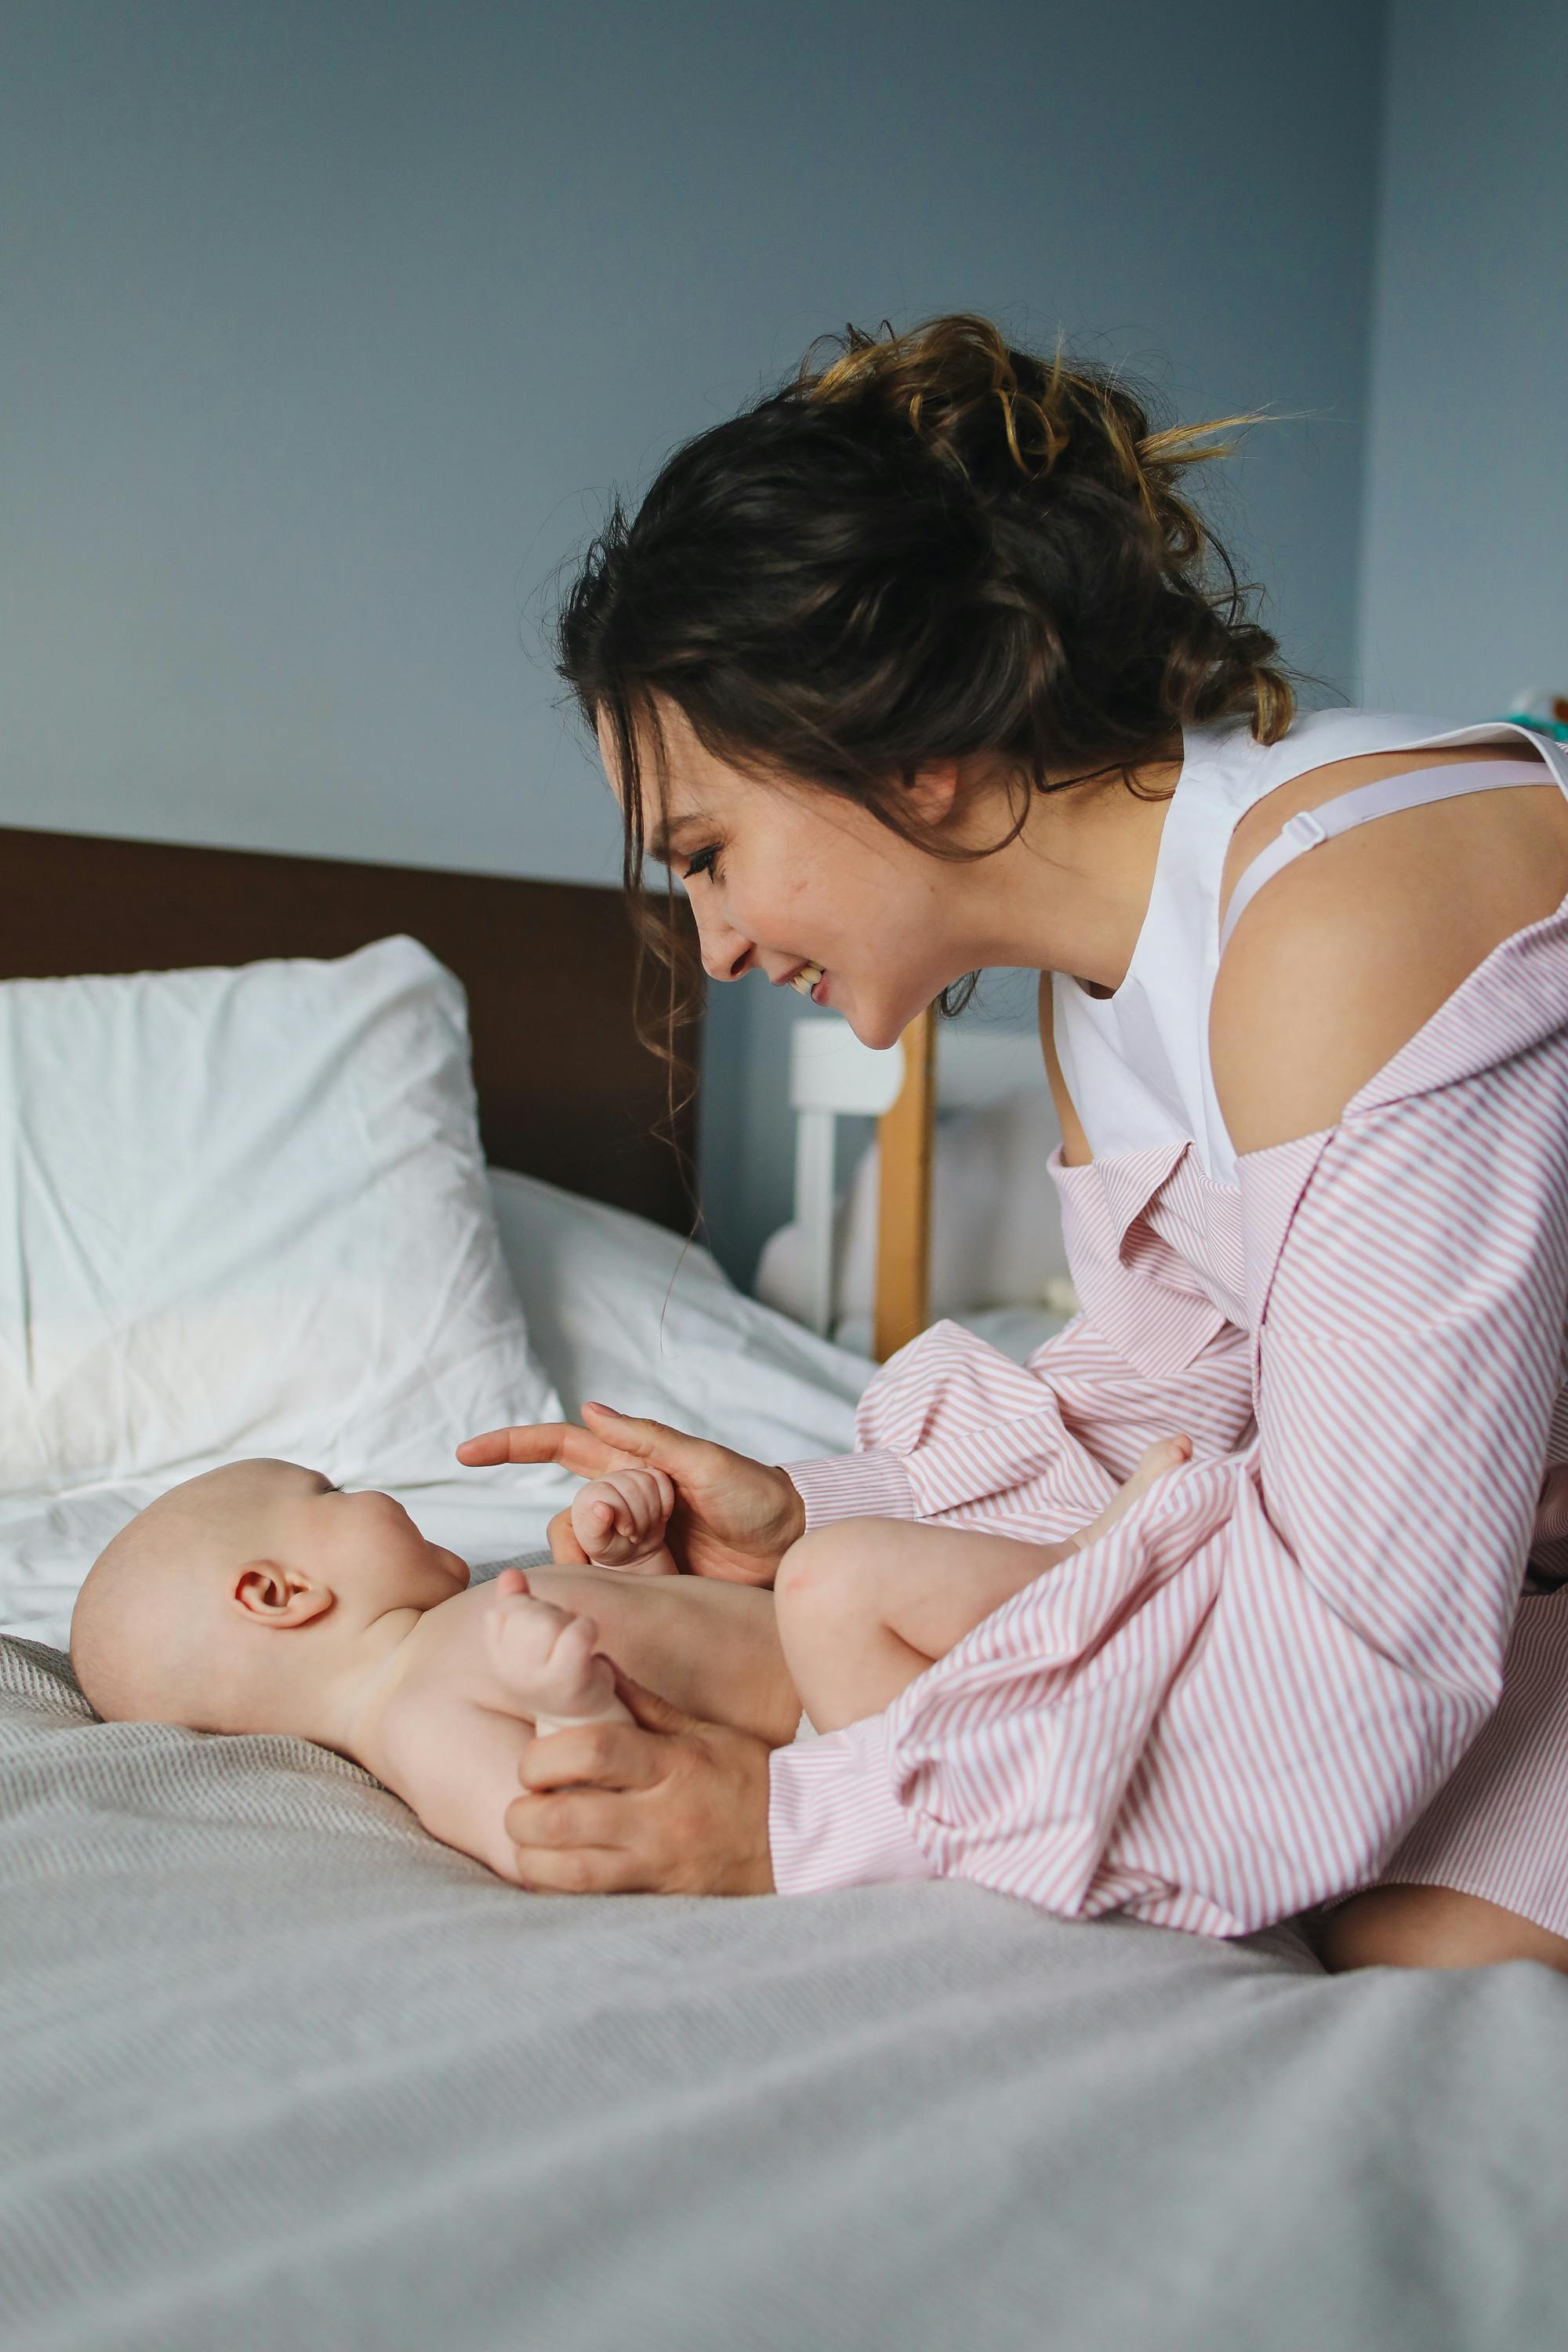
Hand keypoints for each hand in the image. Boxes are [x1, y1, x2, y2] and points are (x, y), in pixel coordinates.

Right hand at [457, 1402, 805, 1585]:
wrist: (795, 1546)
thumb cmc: (757, 1495)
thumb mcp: (706, 1462)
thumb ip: (648, 1439)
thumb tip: (589, 1409)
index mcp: (632, 1465)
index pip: (559, 1446)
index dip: (512, 1446)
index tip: (465, 1453)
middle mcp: (624, 1506)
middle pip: (566, 1516)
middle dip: (583, 1529)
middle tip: (631, 1537)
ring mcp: (633, 1549)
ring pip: (579, 1556)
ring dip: (597, 1563)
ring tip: (650, 1564)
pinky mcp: (645, 1585)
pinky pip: (603, 1590)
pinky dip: (604, 1593)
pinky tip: (633, 1597)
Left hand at [503, 1672, 775, 1894]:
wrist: (802, 1840)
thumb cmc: (747, 1777)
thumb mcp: (702, 1732)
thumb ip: (643, 1704)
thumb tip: (595, 1666)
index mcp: (670, 1765)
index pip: (594, 1751)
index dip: (546, 1754)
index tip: (535, 1758)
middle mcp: (659, 1818)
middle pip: (564, 1819)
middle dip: (524, 1811)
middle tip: (526, 1800)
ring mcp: (657, 1864)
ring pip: (569, 1871)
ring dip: (532, 1856)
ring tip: (531, 1839)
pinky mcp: (657, 1898)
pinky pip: (592, 1899)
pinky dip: (559, 1886)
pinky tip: (553, 1869)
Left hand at [570, 1466, 677, 1573]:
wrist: (630, 1549)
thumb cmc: (610, 1547)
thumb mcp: (598, 1544)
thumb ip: (595, 1527)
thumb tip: (600, 1506)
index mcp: (590, 1493)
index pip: (608, 1492)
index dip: (622, 1514)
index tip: (626, 1532)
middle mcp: (609, 1480)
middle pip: (631, 1487)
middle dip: (640, 1517)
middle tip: (635, 1536)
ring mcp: (630, 1476)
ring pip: (648, 1482)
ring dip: (653, 1512)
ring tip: (645, 1529)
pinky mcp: (649, 1479)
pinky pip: (662, 1479)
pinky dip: (666, 1501)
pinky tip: (660, 1518)